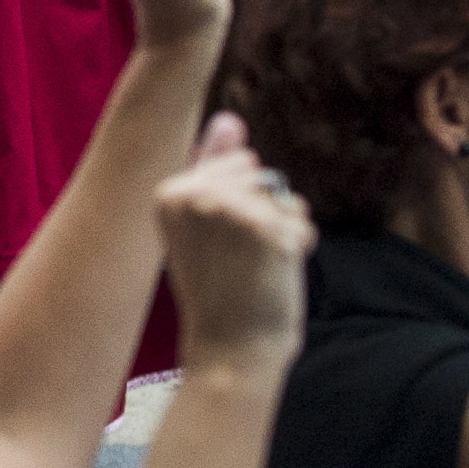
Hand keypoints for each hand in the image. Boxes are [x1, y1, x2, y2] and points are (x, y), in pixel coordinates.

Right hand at [156, 117, 312, 381]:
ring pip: (282, 196)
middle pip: (258, 173)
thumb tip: (231, 118)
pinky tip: (275, 272)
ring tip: (256, 265)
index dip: (238, 205)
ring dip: (283, 228)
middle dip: (263, 210)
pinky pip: (300, 220)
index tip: (217, 244)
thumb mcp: (202, 223)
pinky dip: (299, 246)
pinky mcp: (267, 230)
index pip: (234, 165)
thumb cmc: (218, 290)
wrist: (231, 348)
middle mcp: (195, 195)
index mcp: (168, 192)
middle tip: (239, 257)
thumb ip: (213, 166)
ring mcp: (231, 211)